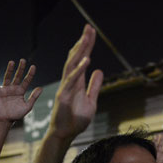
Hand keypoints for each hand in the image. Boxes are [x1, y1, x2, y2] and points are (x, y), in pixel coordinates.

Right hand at [0, 60, 41, 122]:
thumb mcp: (27, 106)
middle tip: (23, 60)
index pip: (26, 81)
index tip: (33, 67)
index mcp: (21, 91)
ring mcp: (5, 89)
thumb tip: (41, 88)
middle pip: (17, 76)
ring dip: (9, 70)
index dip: (30, 74)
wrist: (5, 120)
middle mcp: (13, 88)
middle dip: (20, 69)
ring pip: (8, 77)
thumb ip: (34, 97)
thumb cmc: (17, 114)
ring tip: (12, 62)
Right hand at [48, 25, 103, 140]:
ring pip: (72, 65)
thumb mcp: (91, 101)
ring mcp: (65, 87)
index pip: (82, 59)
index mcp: (77, 82)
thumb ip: (94, 86)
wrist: (65, 134)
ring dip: (80, 51)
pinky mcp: (63, 95)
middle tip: (89, 28)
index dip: (87, 46)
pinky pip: (71, 80)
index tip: (91, 32)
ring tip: (87, 38)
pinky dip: (79, 70)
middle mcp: (70, 81)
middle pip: (76, 58)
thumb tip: (99, 70)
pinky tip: (87, 60)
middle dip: (83, 42)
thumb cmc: (76, 119)